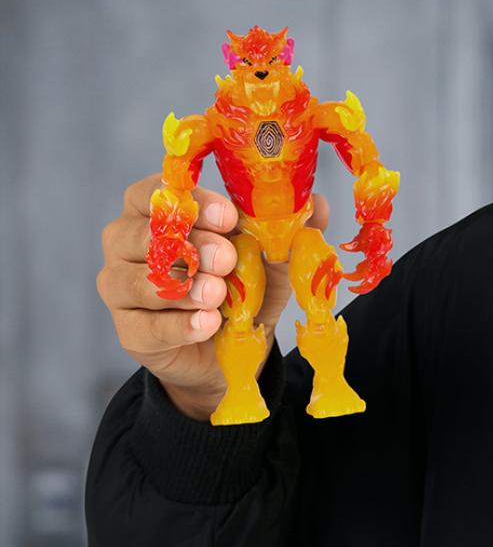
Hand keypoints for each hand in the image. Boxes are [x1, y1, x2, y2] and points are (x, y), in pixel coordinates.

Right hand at [96, 173, 329, 415]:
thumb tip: (318, 203)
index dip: (192, 201)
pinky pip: (148, 326)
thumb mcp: (270, 263)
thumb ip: (286, 235)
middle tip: (227, 258)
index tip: (228, 216)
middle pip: (145, 234)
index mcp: (156, 211)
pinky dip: (181, 324)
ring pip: (139, 280)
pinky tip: (208, 323)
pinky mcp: (130, 331)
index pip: (158, 193)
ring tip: (218, 295)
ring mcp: (119, 288)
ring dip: (186, 287)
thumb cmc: (241, 291)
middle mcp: (126, 242)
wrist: (228, 353)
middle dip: (190, 245)